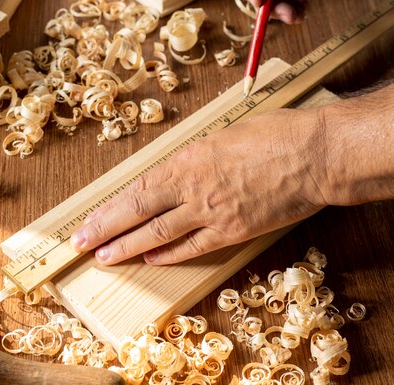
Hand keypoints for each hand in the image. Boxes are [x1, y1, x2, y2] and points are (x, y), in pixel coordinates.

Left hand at [71, 108, 326, 264]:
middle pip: (138, 214)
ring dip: (129, 248)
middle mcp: (192, 188)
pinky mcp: (234, 230)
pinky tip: (152, 258)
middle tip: (79, 245)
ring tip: (106, 259)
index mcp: (187, 159)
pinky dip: (170, 254)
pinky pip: (194, 247)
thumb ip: (196, 158)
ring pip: (159, 235)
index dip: (109, 210)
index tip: (88, 221)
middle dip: (105, 231)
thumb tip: (178, 172)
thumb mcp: (223, 136)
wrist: (314, 154)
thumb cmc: (274, 134)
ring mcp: (211, 212)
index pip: (136, 190)